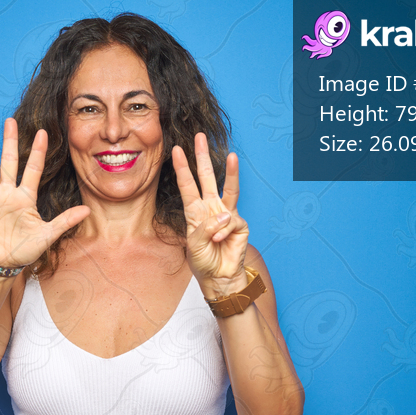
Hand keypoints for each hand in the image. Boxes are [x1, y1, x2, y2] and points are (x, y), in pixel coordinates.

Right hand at [0, 118, 90, 267]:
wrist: (4, 263)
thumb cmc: (25, 249)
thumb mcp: (48, 235)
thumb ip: (65, 221)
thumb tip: (88, 211)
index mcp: (25, 198)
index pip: (32, 170)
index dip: (37, 152)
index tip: (43, 133)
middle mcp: (8, 194)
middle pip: (8, 163)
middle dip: (9, 142)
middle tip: (11, 121)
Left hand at [172, 133, 248, 295]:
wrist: (218, 277)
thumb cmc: (203, 261)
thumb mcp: (193, 244)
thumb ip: (204, 229)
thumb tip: (223, 216)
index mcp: (194, 211)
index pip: (187, 185)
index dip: (181, 168)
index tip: (175, 150)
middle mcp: (210, 208)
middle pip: (207, 177)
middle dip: (203, 157)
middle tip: (200, 137)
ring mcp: (226, 214)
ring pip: (229, 188)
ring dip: (231, 171)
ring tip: (233, 155)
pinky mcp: (240, 224)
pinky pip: (230, 221)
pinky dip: (222, 232)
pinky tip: (219, 241)